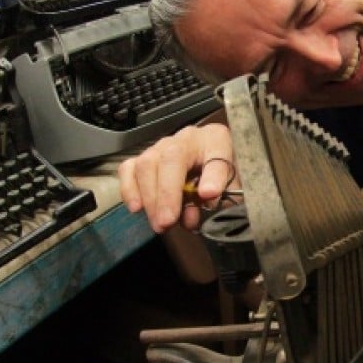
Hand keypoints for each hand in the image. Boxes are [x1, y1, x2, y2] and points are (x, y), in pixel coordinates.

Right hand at [118, 123, 235, 232]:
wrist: (210, 169)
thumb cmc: (221, 178)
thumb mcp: (234, 187)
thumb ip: (224, 194)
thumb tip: (207, 196)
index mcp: (215, 140)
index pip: (215, 153)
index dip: (212, 175)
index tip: (209, 195)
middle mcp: (186, 139)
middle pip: (170, 158)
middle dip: (167, 194)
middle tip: (168, 222)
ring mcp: (162, 147)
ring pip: (146, 164)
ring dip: (150, 197)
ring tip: (159, 223)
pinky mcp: (143, 158)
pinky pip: (128, 168)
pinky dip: (130, 189)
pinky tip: (137, 208)